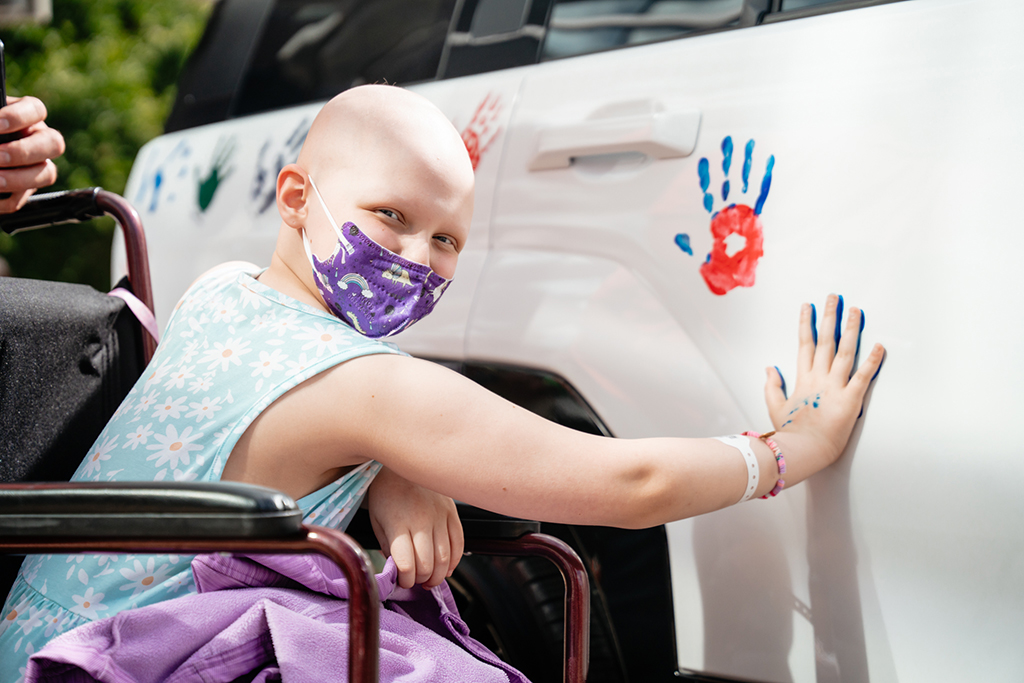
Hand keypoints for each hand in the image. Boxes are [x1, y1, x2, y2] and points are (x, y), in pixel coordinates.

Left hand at [0, 96, 64, 212]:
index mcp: (26, 116)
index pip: (35, 110)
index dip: (18, 117)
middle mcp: (37, 140)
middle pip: (53, 143)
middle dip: (24, 152)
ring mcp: (35, 165)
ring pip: (47, 174)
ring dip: (19, 179)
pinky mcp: (23, 189)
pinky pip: (22, 199)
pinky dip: (4, 201)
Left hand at [365, 466, 463, 588]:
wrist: (402, 462)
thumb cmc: (386, 491)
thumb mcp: (377, 519)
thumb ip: (387, 545)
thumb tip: (398, 569)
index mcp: (398, 522)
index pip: (406, 563)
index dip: (405, 579)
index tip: (402, 581)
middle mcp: (421, 520)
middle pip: (428, 563)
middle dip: (421, 579)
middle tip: (415, 580)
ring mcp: (439, 515)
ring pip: (445, 557)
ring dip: (438, 575)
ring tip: (429, 578)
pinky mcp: (452, 511)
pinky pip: (459, 542)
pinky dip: (454, 560)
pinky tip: (446, 567)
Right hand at [763, 295, 884, 478]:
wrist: (802, 451)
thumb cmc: (791, 434)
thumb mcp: (776, 407)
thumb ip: (772, 386)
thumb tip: (770, 367)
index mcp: (802, 380)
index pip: (805, 345)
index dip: (807, 324)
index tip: (807, 307)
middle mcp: (819, 379)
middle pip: (826, 341)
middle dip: (829, 317)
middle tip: (834, 297)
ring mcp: (835, 388)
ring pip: (845, 352)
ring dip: (851, 330)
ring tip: (856, 311)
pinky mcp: (850, 400)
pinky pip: (863, 376)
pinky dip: (872, 361)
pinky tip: (880, 345)